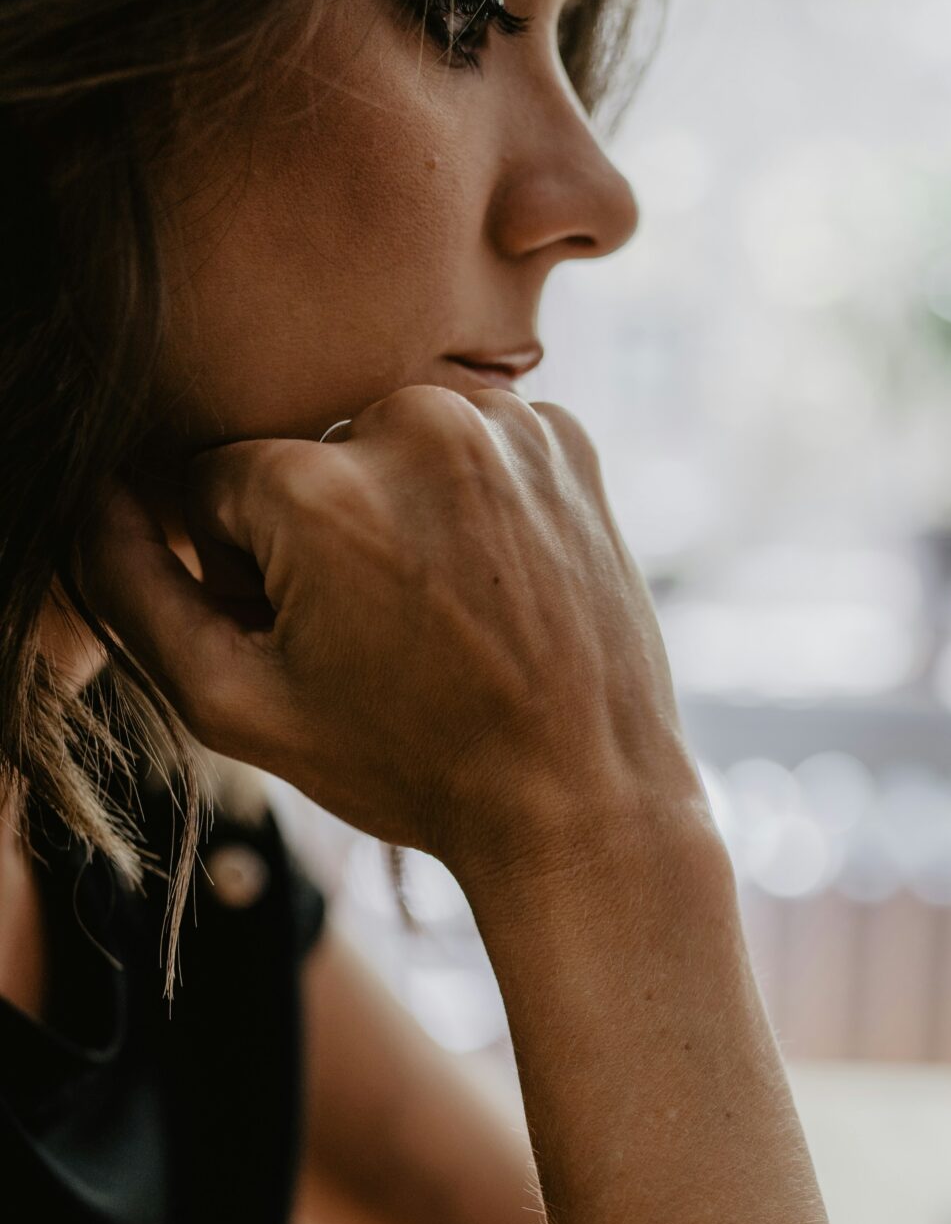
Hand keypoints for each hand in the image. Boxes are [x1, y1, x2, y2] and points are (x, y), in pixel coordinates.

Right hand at [84, 389, 696, 876]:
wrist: (582, 801)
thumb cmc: (411, 767)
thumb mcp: (239, 707)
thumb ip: (135, 592)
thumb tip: (95, 496)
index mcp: (314, 489)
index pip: (207, 486)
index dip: (239, 572)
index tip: (305, 637)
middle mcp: (411, 423)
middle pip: (300, 457)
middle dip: (314, 534)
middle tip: (383, 641)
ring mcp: (501, 423)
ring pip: (384, 443)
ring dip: (393, 511)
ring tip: (442, 618)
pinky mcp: (564, 436)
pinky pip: (469, 445)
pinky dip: (470, 501)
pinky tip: (494, 587)